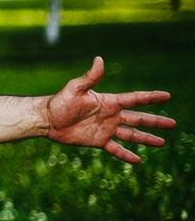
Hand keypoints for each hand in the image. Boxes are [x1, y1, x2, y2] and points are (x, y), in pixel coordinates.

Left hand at [45, 57, 174, 163]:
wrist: (46, 120)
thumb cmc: (59, 102)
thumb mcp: (75, 88)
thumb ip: (90, 77)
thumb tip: (99, 59)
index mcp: (109, 102)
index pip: (135, 99)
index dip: (151, 98)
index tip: (167, 96)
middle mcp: (111, 116)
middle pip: (138, 118)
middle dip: (155, 121)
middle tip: (173, 124)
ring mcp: (106, 129)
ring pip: (131, 135)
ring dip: (146, 139)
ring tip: (161, 143)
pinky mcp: (97, 141)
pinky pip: (115, 149)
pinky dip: (126, 155)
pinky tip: (137, 160)